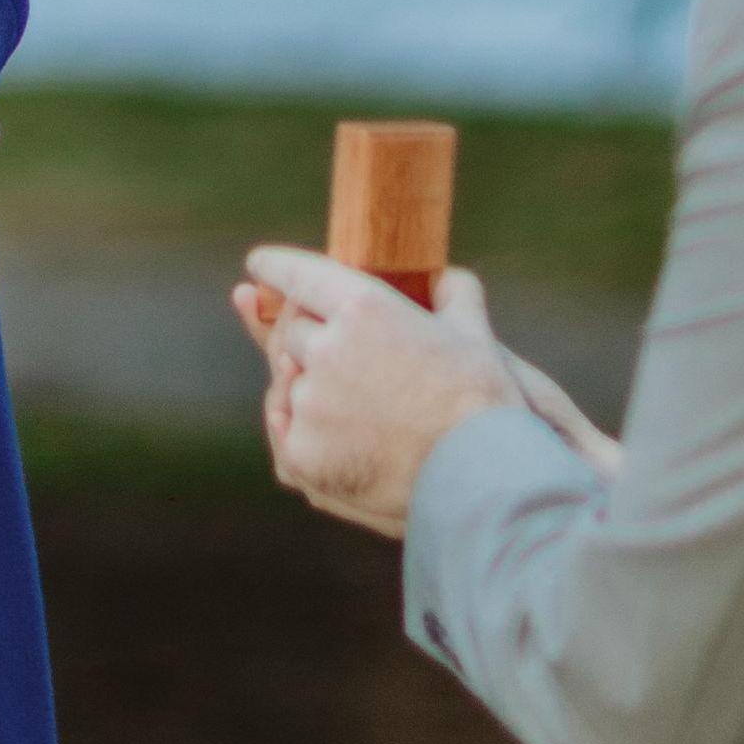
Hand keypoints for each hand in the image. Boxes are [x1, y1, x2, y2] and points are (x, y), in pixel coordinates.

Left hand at [231, 250, 524, 539]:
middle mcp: (326, 349)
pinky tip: (340, 441)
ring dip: (312, 390)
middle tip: (342, 360)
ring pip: (290, 385)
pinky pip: (288, 432)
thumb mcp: (475, 333)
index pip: (298, 274)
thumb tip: (445, 278)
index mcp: (363, 307)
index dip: (274, 266)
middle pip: (292, 334)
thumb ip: (454, 295)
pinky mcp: (301, 454)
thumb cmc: (484, 401)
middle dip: (310, 341)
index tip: (259, 264)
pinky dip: (307, 432)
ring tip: (363, 414)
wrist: (482, 479)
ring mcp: (310, 403)